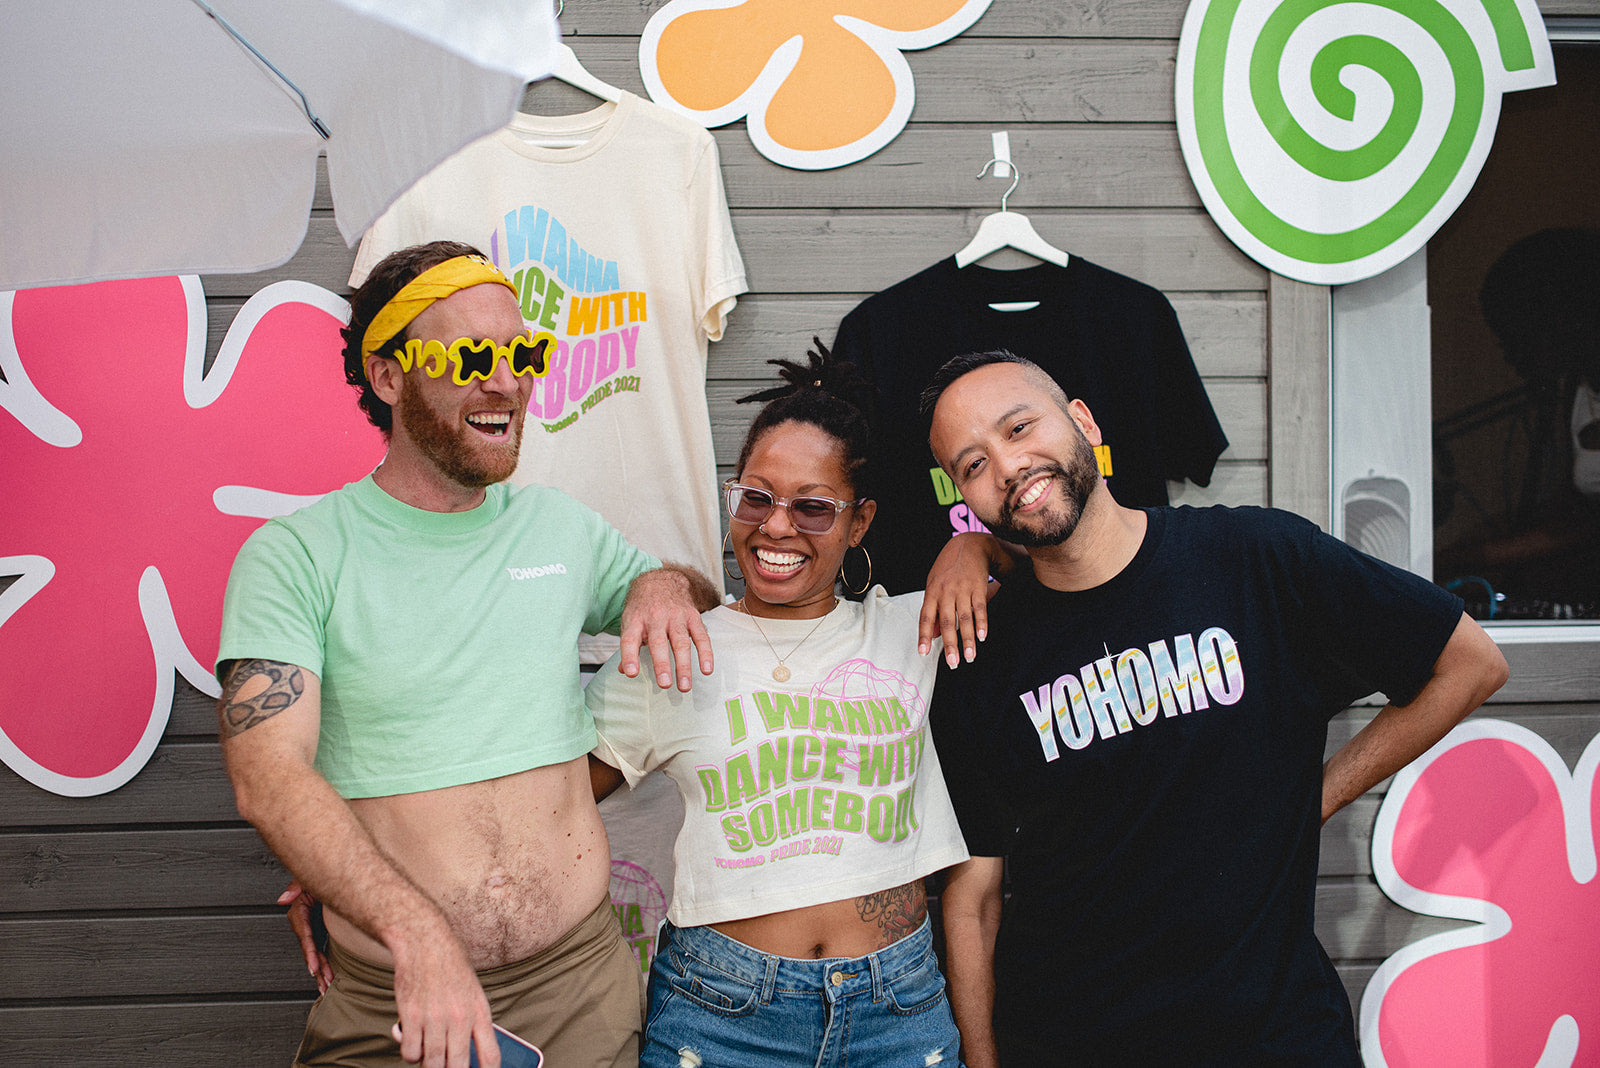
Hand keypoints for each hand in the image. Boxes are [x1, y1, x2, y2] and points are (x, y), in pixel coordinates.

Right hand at [278, 880, 332, 993]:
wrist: (331, 875)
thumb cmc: (321, 874)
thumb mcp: (307, 879)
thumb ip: (296, 887)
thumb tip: (283, 899)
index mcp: (299, 911)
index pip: (304, 935)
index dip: (309, 952)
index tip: (313, 968)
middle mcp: (303, 923)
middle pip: (310, 949)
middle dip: (318, 968)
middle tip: (325, 984)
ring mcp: (312, 928)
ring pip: (316, 953)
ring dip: (322, 971)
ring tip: (327, 987)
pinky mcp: (320, 931)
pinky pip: (322, 950)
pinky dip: (325, 964)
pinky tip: (329, 978)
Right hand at [388, 923, 498, 1067]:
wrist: (425, 942)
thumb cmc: (450, 966)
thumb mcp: (473, 992)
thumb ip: (472, 1022)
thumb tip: (468, 1055)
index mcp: (480, 1012)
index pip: (491, 1056)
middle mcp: (459, 1018)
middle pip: (458, 1067)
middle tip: (445, 1065)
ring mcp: (435, 1019)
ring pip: (431, 1064)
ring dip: (429, 1063)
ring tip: (428, 1049)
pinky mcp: (411, 1017)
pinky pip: (410, 1054)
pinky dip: (410, 1053)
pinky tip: (412, 1039)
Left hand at [619, 566, 715, 690]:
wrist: (662, 580)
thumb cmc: (643, 607)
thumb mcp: (630, 621)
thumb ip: (629, 646)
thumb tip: (624, 670)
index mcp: (636, 619)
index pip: (630, 639)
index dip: (629, 656)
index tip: (631, 673)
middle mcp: (656, 617)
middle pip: (658, 642)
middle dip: (662, 664)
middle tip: (665, 685)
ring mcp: (676, 616)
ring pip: (681, 642)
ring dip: (684, 665)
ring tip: (685, 686)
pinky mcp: (693, 616)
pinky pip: (701, 636)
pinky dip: (705, 653)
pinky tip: (707, 669)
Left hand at [919, 534, 1002, 667]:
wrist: (968, 545)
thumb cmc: (948, 568)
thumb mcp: (934, 584)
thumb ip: (933, 609)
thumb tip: (933, 634)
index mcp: (932, 592)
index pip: (926, 617)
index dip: (924, 635)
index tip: (923, 653)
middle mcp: (946, 592)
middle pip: (947, 621)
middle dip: (950, 644)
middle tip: (953, 663)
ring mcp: (962, 589)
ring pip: (965, 618)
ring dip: (968, 640)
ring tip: (970, 657)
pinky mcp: (978, 587)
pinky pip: (980, 608)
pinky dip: (982, 623)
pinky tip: (982, 637)